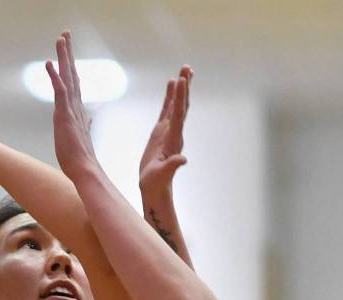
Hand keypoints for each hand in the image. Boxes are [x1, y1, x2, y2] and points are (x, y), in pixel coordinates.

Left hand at [45, 32, 101, 182]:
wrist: (85, 170)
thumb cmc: (81, 158)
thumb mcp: (81, 137)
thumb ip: (86, 125)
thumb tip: (90, 119)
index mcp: (78, 111)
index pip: (74, 83)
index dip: (71, 66)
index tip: (68, 52)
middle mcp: (76, 106)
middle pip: (72, 74)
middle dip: (68, 54)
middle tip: (65, 35)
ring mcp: (71, 109)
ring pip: (68, 77)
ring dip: (64, 57)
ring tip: (61, 39)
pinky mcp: (65, 115)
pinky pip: (60, 91)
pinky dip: (55, 76)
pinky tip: (50, 63)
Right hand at [139, 66, 191, 194]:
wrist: (155, 188)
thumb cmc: (156, 183)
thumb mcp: (162, 175)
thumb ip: (172, 167)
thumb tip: (183, 159)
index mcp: (173, 139)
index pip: (178, 114)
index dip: (179, 97)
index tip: (181, 80)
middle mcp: (174, 132)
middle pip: (182, 105)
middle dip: (185, 87)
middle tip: (187, 68)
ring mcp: (168, 131)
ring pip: (176, 105)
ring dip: (180, 88)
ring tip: (184, 71)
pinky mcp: (161, 133)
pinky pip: (166, 110)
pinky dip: (169, 96)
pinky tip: (171, 84)